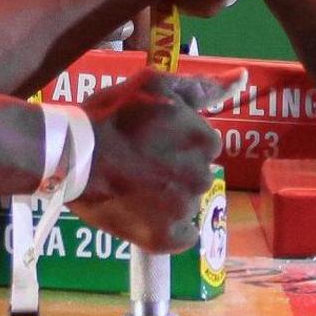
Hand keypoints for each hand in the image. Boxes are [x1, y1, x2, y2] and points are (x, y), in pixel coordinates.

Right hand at [70, 70, 232, 251]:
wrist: (72, 154)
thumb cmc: (112, 115)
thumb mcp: (156, 86)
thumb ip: (201, 87)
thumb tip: (243, 77)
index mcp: (205, 140)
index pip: (202, 145)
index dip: (176, 142)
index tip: (150, 141)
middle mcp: (202, 177)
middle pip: (195, 175)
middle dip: (175, 170)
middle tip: (140, 164)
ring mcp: (184, 209)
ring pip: (186, 203)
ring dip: (169, 198)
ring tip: (135, 188)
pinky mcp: (165, 237)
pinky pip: (181, 237)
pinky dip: (168, 229)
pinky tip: (146, 215)